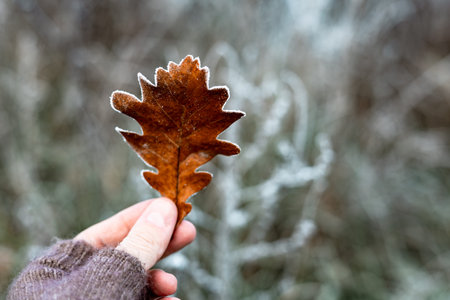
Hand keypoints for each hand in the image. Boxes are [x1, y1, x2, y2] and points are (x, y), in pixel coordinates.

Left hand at [75, 198, 194, 299]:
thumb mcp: (113, 272)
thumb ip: (141, 242)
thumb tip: (165, 208)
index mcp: (66, 264)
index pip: (111, 230)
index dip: (144, 215)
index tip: (172, 206)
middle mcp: (81, 281)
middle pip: (130, 253)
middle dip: (162, 245)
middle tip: (188, 232)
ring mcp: (100, 298)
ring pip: (137, 282)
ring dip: (161, 281)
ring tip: (170, 284)